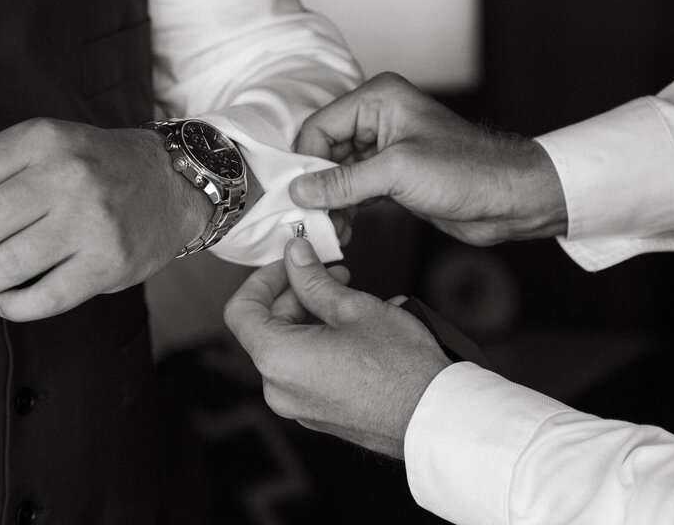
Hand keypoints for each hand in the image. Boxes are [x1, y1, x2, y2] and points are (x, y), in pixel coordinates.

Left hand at [0, 118, 210, 320]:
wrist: (175, 182)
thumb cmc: (97, 167)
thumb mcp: (46, 149)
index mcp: (44, 140)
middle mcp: (68, 175)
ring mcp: (92, 220)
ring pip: (7, 264)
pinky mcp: (110, 262)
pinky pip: (46, 297)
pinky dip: (13, 306)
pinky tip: (4, 302)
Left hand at [224, 237, 450, 458]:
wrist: (432, 417)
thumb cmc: (399, 367)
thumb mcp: (353, 307)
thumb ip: (313, 278)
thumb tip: (294, 255)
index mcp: (278, 359)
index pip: (242, 310)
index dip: (263, 279)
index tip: (289, 264)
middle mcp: (279, 388)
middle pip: (268, 327)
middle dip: (297, 293)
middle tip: (332, 273)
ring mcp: (298, 405)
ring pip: (291, 346)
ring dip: (314, 315)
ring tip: (353, 297)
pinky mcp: (320, 413)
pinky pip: (308, 369)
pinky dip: (324, 341)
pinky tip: (359, 326)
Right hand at [291, 72, 567, 244]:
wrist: (509, 198)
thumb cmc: (467, 171)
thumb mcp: (397, 173)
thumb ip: (343, 181)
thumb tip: (300, 190)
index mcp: (378, 99)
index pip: (320, 126)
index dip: (305, 162)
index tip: (296, 195)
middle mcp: (379, 118)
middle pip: (324, 150)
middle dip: (316, 184)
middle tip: (308, 217)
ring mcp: (386, 148)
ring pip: (338, 173)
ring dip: (330, 201)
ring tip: (327, 229)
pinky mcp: (393, 176)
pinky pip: (355, 189)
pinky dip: (345, 208)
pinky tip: (342, 229)